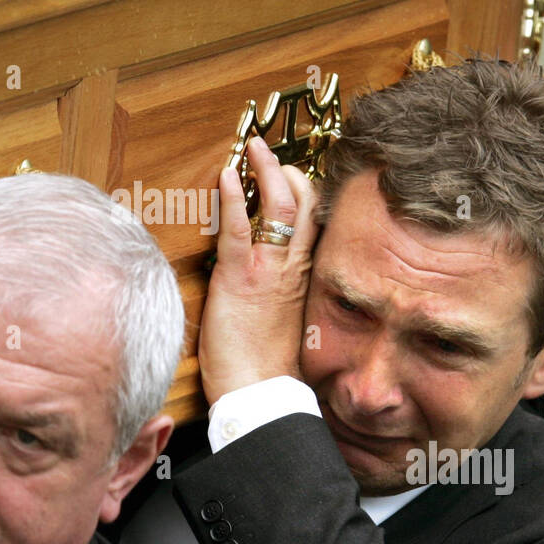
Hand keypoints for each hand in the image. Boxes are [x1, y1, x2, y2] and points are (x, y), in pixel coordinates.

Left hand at [198, 136, 319, 405]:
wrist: (261, 396)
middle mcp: (294, 268)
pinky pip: (239, 228)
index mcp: (306, 278)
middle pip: (305, 205)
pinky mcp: (239, 279)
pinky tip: (228, 174)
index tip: (293, 174)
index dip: (306, 192)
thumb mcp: (285, 324)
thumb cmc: (268, 369)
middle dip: (289, 171)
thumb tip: (272, 285)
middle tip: (270, 152)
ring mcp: (269, 271)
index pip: (315, 222)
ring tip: (253, 147)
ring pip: (280, 208)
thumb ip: (284, 296)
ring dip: (265, 171)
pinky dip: (234, 197)